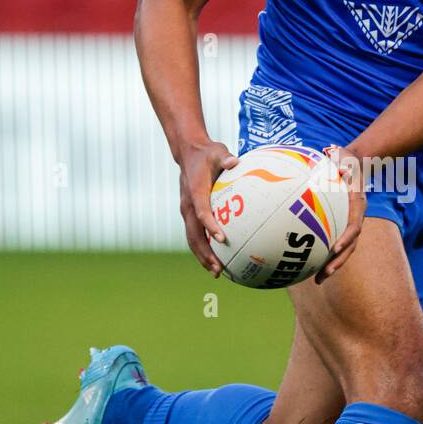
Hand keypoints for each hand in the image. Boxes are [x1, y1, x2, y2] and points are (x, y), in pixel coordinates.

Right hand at [178, 139, 239, 276]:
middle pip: (194, 235)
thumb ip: (225, 158)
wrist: (188, 153)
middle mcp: (188, 205)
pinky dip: (203, 248)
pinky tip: (218, 259)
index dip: (210, 226)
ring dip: (202, 256)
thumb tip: (235, 162)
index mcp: (195, 191)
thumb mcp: (217, 151)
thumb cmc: (207, 153)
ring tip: (216, 272)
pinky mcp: (189, 213)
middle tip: (218, 269)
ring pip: (192, 238)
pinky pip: (195, 234)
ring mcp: (187, 211)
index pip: (201, 212)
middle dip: (204, 253)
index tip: (221, 239)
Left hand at [315, 145, 366, 283]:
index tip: (335, 248)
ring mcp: (348, 223)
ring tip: (317, 280)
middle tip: (324, 274)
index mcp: (357, 204)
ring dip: (331, 265)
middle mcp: (355, 218)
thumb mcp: (344, 156)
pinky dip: (322, 255)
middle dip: (338, 262)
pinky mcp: (340, 225)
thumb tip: (334, 155)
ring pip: (342, 249)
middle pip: (350, 246)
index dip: (346, 238)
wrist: (352, 163)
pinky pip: (331, 242)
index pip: (355, 225)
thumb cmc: (345, 159)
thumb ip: (341, 159)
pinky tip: (306, 265)